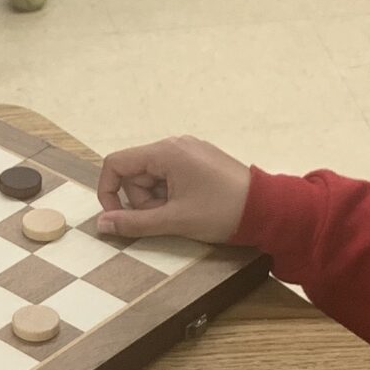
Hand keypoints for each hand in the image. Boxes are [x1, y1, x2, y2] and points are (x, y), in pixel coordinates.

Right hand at [96, 136, 251, 244]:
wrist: (267, 209)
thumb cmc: (222, 212)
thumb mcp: (174, 221)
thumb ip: (133, 223)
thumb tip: (102, 225)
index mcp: (165, 152)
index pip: (116, 164)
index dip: (108, 192)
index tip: (118, 218)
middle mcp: (175, 145)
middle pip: (135, 173)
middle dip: (142, 200)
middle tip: (166, 218)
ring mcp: (188, 151)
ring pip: (153, 177)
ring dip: (158, 200)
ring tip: (182, 214)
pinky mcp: (199, 161)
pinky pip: (170, 176)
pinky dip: (172, 195)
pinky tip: (191, 207)